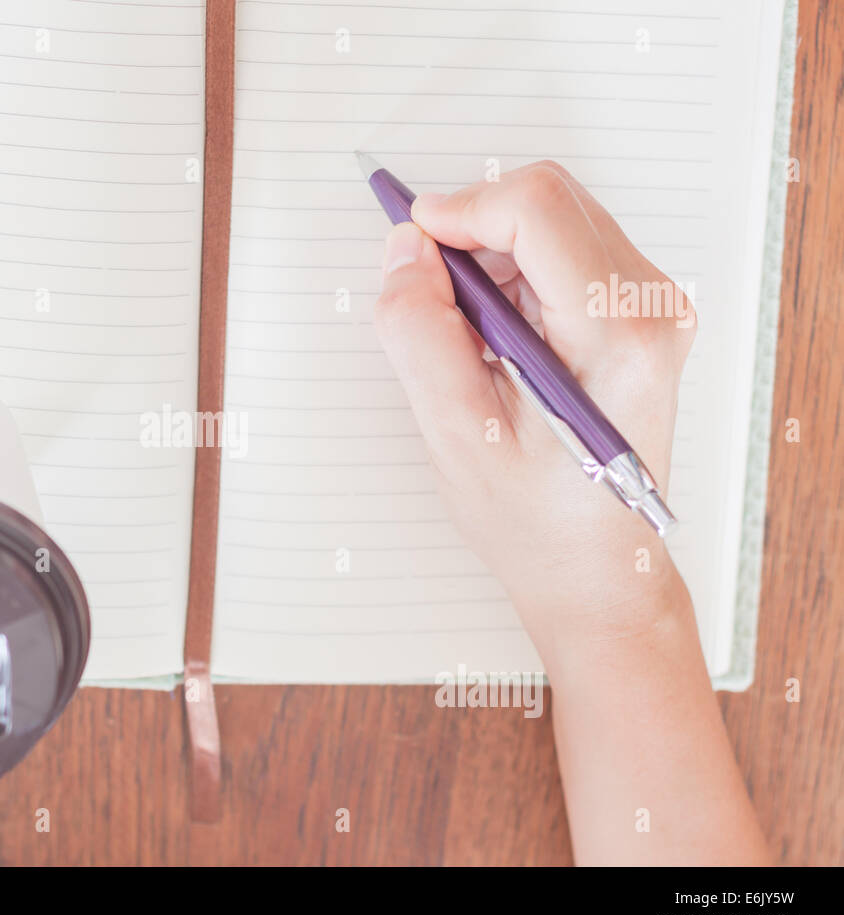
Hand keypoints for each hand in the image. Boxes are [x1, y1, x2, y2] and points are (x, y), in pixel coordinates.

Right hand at [373, 161, 697, 663]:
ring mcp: (653, 306)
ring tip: (468, 339)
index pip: (536, 210)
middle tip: (431, 301)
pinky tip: (497, 338)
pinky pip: (562, 249)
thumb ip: (421, 333)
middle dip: (472, 233)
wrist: (597, 568)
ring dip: (490, 257)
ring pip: (551, 219)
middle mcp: (653, 308)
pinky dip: (512, 273)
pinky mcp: (638, 310)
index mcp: (620, 336)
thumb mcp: (456, 434)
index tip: (410, 243)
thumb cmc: (536, 520)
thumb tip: (406, 252)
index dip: (459, 210)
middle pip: (546, 202)